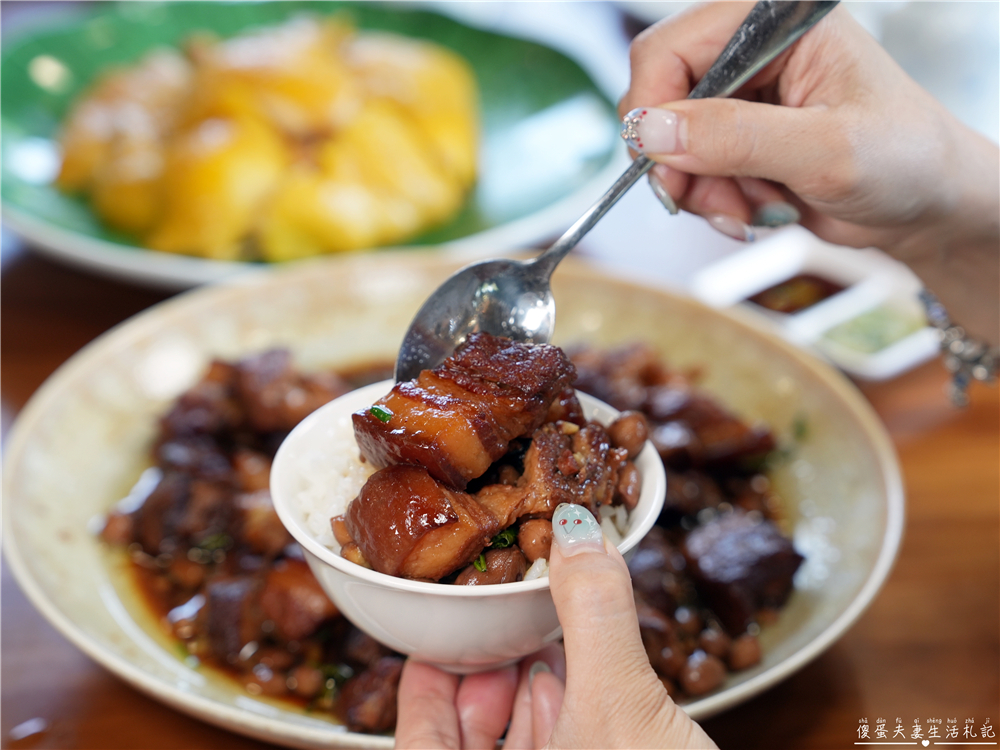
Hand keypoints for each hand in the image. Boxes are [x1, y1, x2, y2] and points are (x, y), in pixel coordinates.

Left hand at [395, 504, 716, 748]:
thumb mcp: (620, 704)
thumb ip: (593, 613)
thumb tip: (577, 532)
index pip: (419, 736)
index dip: (428, 674)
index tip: (442, 621)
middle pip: (470, 731)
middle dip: (491, 665)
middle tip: (503, 610)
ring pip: (522, 735)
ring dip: (532, 677)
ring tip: (543, 623)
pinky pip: (568, 742)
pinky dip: (571, 700)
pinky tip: (582, 663)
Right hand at [621, 3, 997, 339]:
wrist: (926, 206)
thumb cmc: (905, 160)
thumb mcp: (824, 150)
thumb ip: (736, 136)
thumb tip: (651, 131)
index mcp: (774, 25)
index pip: (671, 49)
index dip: (653, 107)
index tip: (661, 163)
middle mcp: (751, 55)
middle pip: (660, 100)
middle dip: (679, 162)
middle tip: (709, 199)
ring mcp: (742, 101)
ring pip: (670, 147)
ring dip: (700, 191)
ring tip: (749, 208)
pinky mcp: (738, 143)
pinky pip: (690, 174)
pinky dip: (712, 202)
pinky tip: (753, 210)